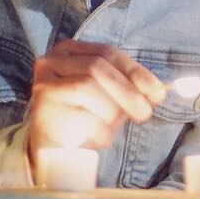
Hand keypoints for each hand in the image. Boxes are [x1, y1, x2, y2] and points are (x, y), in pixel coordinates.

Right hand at [27, 40, 165, 171]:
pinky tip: (94, 138)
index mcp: (70, 51)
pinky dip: (96, 130)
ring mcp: (43, 84)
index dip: (136, 71)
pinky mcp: (41, 110)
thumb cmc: (85, 115)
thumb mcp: (110, 96)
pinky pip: (79, 116)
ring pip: (87, 88)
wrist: (53, 148)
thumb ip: (131, 87)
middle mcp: (52, 62)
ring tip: (110, 128)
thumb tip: (158, 92)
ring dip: (110, 112)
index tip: (158, 92)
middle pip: (97, 67)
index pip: (108, 52)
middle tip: (145, 113)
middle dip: (127, 91)